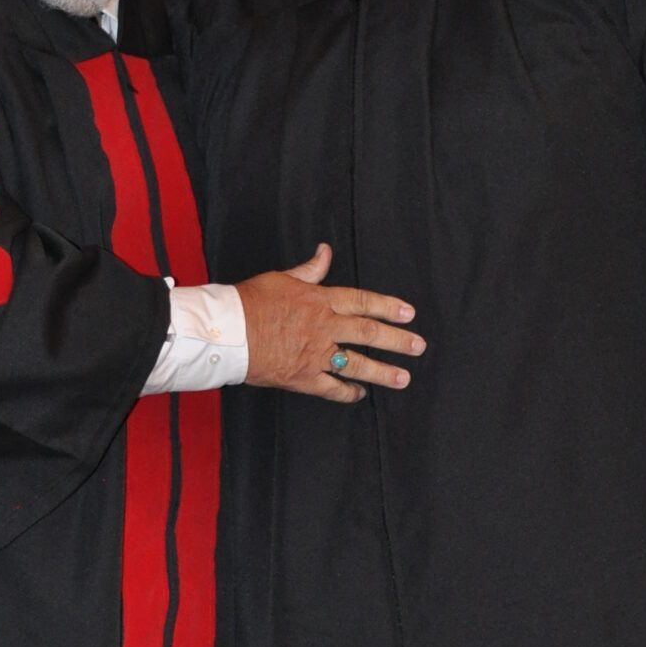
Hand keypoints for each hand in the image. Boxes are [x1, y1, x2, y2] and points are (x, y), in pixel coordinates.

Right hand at [235, 243, 424, 403]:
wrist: (227, 331)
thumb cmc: (250, 301)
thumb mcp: (282, 278)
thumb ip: (310, 270)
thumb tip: (325, 252)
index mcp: (321, 300)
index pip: (364, 302)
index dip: (389, 307)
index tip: (409, 314)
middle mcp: (324, 327)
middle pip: (369, 334)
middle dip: (397, 341)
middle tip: (418, 347)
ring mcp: (315, 354)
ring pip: (357, 364)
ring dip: (383, 372)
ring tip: (403, 378)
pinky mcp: (303, 377)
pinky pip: (332, 388)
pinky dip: (348, 392)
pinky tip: (360, 394)